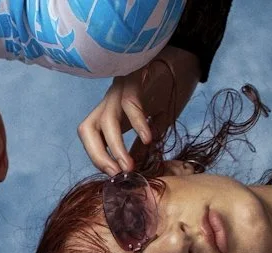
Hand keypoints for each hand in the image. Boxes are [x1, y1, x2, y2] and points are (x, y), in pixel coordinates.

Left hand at [78, 47, 200, 175]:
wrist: (185, 58)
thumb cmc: (169, 90)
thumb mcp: (156, 123)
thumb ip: (142, 145)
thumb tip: (134, 167)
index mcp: (112, 114)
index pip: (92, 139)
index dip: (99, 158)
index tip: (116, 176)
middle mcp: (110, 102)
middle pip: (87, 130)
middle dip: (97, 156)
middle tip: (116, 174)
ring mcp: (120, 89)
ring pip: (105, 120)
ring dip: (115, 147)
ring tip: (129, 166)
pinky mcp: (134, 78)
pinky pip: (129, 102)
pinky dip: (137, 122)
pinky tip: (149, 138)